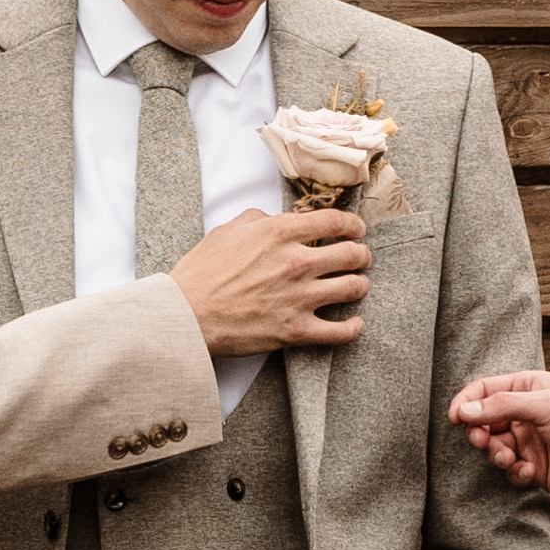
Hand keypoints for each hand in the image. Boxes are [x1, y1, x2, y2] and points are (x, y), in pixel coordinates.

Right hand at [172, 208, 370, 356]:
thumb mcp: (228, 229)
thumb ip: (259, 218)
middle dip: (362, 254)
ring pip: (353, 288)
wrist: (187, 315)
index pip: (334, 222)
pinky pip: (341, 331)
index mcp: (280, 233)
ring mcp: (299, 298)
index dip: (353, 224)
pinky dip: (353, 326)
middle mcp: (296, 263)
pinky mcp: (297, 331)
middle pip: (351, 254)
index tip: (357, 229)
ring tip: (358, 284)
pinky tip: (354, 322)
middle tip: (361, 257)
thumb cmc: (202, 271)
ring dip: (360, 284)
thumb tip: (278, 220)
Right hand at [449, 364, 549, 500]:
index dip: (466, 402)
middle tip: (485, 443)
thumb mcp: (544, 406)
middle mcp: (523, 413)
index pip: (484, 390)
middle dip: (479, 434)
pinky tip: (530, 472)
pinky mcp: (531, 466)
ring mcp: (527, 440)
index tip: (455, 419)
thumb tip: (464, 409)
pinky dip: (515, 472)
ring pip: (493, 447)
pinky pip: (509, 470)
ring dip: (496, 455)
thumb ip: (501, 406)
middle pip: (482, 421)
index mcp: (526, 388)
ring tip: (511, 459)